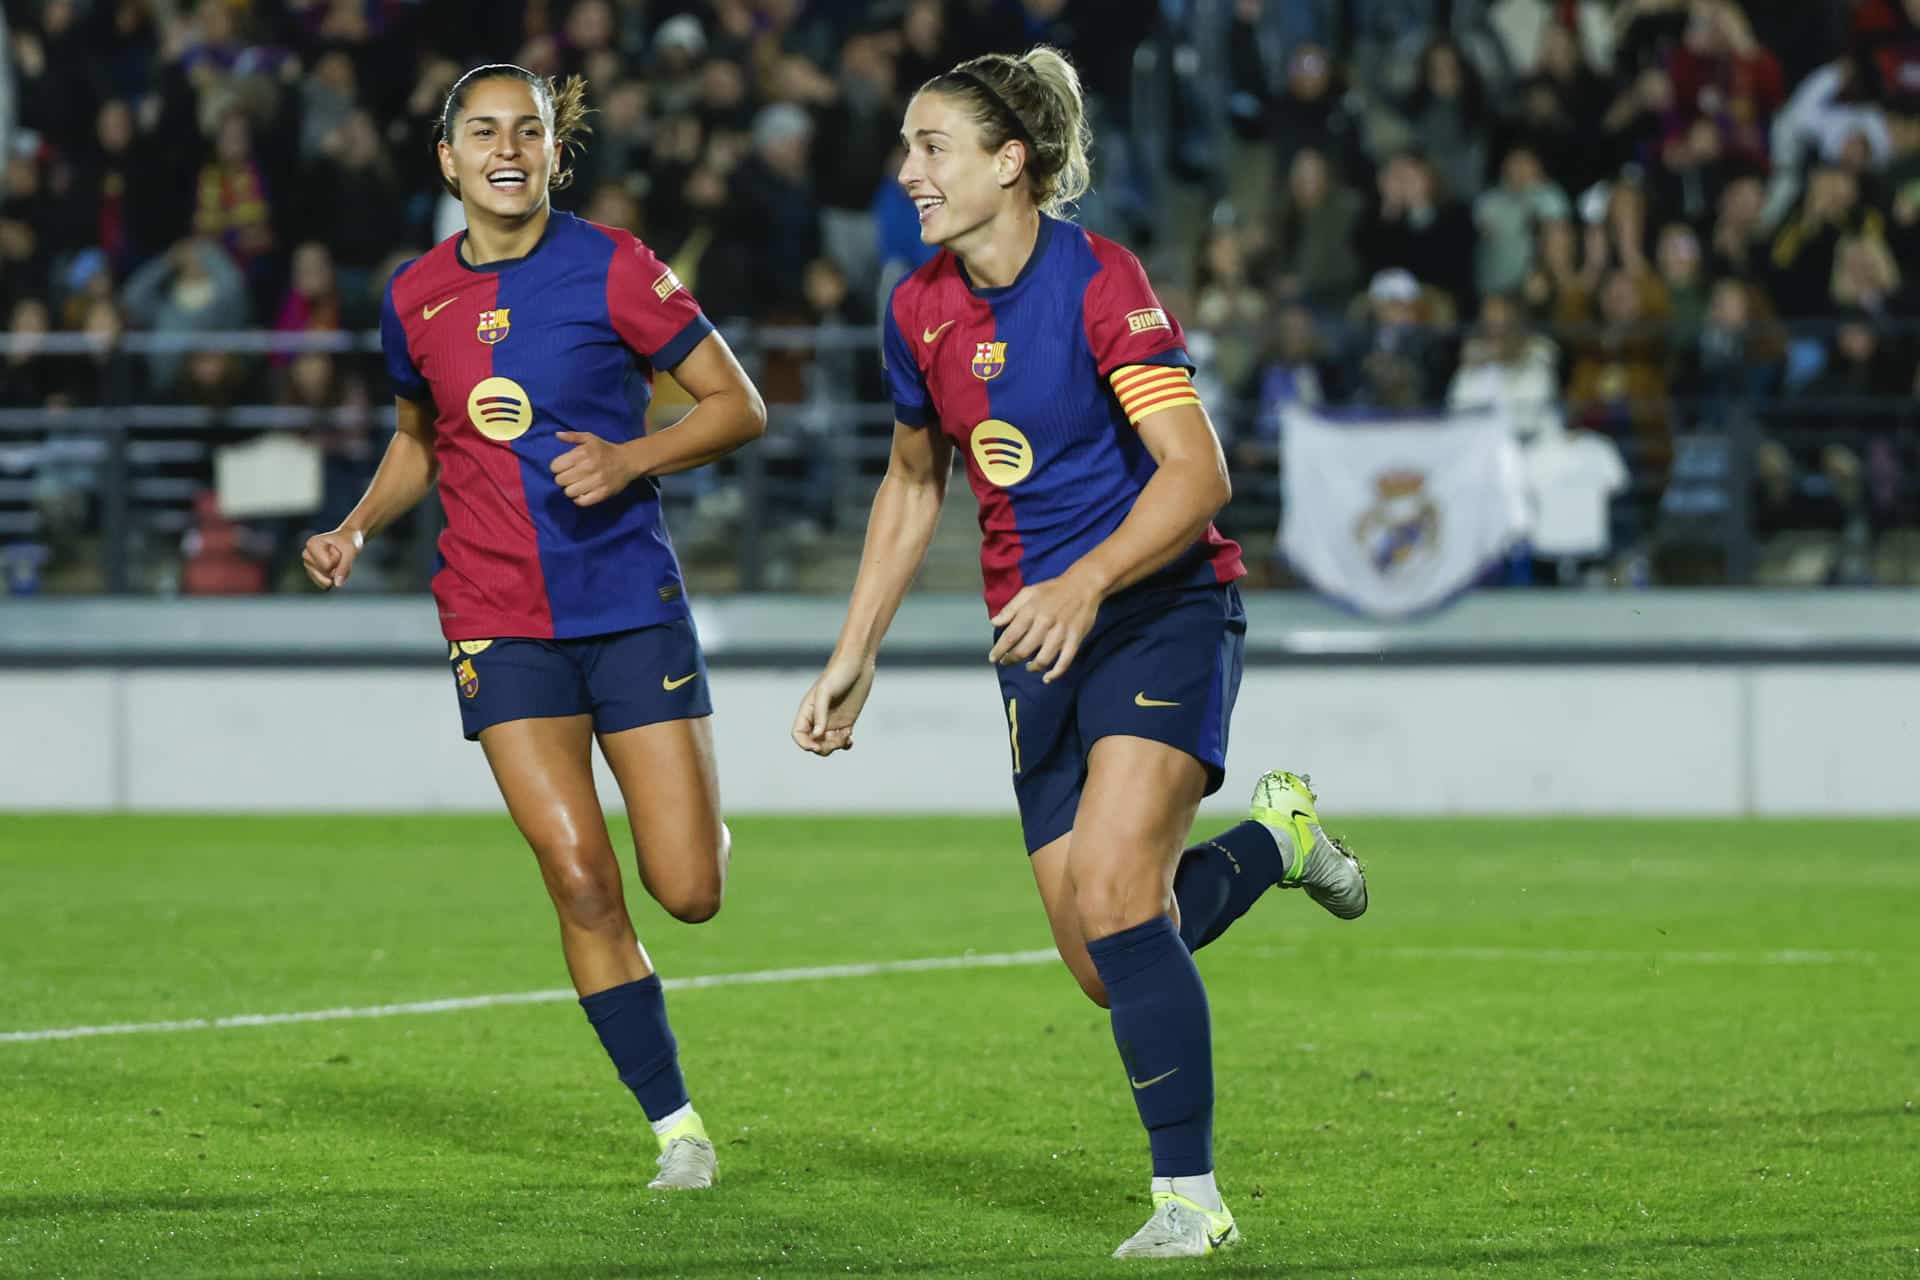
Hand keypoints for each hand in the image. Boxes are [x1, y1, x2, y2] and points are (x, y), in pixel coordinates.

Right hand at [302, 527, 363, 589]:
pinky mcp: (312, 573)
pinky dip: (334, 579)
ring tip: (336, 560)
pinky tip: (334, 567)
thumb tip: (337, 584)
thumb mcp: (351, 551)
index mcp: (312, 544)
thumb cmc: (349, 541)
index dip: (338, 559)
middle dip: (337, 567)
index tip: (338, 548)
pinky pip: (325, 585)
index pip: (328, 565)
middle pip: (326, 573)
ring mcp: (308, 565)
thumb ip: (344, 567)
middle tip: (339, 554)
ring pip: (325, 581)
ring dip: (336, 573)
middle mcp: (306, 554)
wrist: (348, 539)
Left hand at [550, 431, 639, 505]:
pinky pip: (582, 502)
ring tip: (577, 485)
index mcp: (582, 453)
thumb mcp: (589, 438)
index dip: (557, 467)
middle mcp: (588, 467)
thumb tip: (557, 435)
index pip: (555, 467)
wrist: (627, 461)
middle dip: (563, 479)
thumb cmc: (605, 450)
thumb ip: (572, 436)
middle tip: (571, 477)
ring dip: (571, 489)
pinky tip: (583, 493)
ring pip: (569, 492)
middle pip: (560, 481)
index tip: (565, 467)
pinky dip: (580, 499)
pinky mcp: (603, 493)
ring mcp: (596, 481)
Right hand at [792, 655, 875, 755]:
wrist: (858, 662)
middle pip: (814, 743)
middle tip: (837, 737)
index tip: (816, 746)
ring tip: (847, 735)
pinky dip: (844, 745)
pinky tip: (850, 739)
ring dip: (836, 746)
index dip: (804, 744)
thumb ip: (820, 713)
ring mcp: (833, 721)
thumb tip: (818, 736)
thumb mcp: (825, 691)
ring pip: (828, 744)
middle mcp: (818, 718)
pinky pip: (841, 741)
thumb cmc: (839, 672)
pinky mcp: (847, 721)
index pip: (798, 734)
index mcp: (808, 710)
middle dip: (824, 746)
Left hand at [987, 569, 1103, 682]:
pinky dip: (1055, 673)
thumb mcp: (1028, 592)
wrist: (1083, 585)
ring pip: (1042, 659)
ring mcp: (1060, 633)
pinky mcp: (1074, 639)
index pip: (1010, 636)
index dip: (999, 650)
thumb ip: (1010, 608)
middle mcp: (1044, 623)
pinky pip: (1064, 662)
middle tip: (1007, 662)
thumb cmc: (1053, 590)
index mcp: (1031, 611)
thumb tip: (994, 623)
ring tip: (1027, 667)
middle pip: (1023, 650)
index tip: (993, 658)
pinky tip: (1047, 678)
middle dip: (1011, 660)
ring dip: (1032, 667)